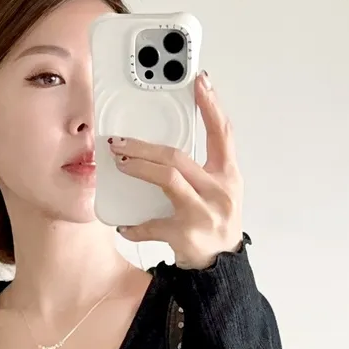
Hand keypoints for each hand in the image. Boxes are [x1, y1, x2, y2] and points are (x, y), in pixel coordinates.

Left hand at [106, 71, 243, 268]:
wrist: (221, 267)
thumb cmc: (216, 224)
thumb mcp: (220, 191)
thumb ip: (201, 168)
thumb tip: (164, 146)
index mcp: (228, 176)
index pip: (222, 133)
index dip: (211, 105)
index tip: (199, 81)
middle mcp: (219, 192)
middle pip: (178, 157)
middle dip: (145, 146)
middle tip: (120, 141)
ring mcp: (203, 213)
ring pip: (168, 179)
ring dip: (139, 168)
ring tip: (120, 162)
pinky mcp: (185, 235)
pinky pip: (152, 224)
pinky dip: (135, 226)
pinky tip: (123, 225)